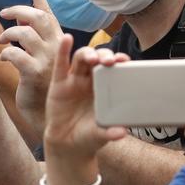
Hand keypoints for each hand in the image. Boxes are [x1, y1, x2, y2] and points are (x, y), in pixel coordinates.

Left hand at [0, 0, 62, 126]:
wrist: (45, 113)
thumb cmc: (43, 82)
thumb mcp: (43, 56)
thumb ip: (35, 35)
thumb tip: (23, 17)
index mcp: (59, 41)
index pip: (49, 13)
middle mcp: (56, 47)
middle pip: (36, 18)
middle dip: (17, 10)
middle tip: (5, 13)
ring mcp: (47, 60)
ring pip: (23, 33)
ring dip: (8, 33)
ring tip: (2, 41)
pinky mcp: (34, 72)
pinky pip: (14, 53)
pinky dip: (5, 52)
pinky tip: (3, 57)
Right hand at [43, 37, 127, 159]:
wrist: (68, 146)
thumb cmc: (89, 136)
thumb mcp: (101, 135)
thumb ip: (110, 132)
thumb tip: (122, 132)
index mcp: (105, 88)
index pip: (114, 69)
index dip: (119, 61)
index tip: (125, 61)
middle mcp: (91, 80)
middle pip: (98, 59)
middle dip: (105, 55)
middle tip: (110, 61)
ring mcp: (74, 80)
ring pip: (81, 59)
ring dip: (88, 54)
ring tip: (93, 58)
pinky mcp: (59, 83)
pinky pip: (61, 64)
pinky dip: (63, 50)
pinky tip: (67, 39)